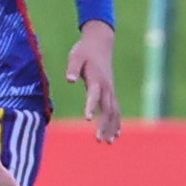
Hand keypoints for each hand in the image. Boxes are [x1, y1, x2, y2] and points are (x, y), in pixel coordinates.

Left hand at [65, 21, 120, 142]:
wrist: (100, 42)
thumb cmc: (84, 50)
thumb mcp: (76, 56)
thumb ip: (73, 68)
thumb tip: (69, 79)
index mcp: (97, 79)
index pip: (94, 95)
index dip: (91, 106)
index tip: (88, 119)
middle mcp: (107, 87)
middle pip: (107, 109)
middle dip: (104, 125)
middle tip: (98, 140)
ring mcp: (111, 90)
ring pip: (114, 112)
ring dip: (112, 127)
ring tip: (108, 143)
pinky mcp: (111, 92)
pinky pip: (116, 110)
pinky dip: (117, 122)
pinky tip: (116, 135)